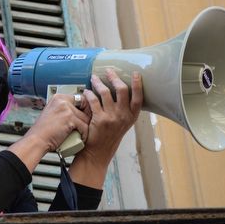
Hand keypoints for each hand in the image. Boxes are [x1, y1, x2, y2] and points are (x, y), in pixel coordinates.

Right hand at [27, 92, 90, 153]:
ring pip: (86, 118)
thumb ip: (64, 109)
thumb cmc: (43, 131)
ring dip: (85, 128)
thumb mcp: (52, 113)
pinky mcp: (70, 119)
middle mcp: (62, 100)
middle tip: (84, 126)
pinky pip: (84, 126)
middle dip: (86, 117)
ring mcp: (66, 109)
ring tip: (80, 134)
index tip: (85, 115)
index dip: (83, 108)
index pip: (78, 98)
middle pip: (84, 107)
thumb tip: (78, 111)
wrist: (37, 140)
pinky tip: (80, 138)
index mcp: (57, 98)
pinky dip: (83, 134)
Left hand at [69, 69, 142, 186]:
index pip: (138, 97)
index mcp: (132, 116)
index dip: (138, 84)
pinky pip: (93, 101)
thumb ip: (124, 110)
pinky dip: (89, 93)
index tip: (135, 73)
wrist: (98, 152)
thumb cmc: (110, 136)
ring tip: (94, 78)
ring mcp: (111, 117)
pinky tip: (86, 91)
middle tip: (108, 71)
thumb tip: (121, 90)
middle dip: (114, 78)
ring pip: (106, 93)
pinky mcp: (99, 119)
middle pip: (122, 90)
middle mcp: (123, 116)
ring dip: (99, 83)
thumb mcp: (123, 124)